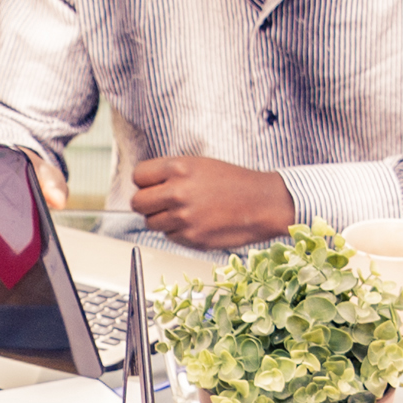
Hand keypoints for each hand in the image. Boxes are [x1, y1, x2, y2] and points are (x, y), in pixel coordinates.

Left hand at [128, 155, 298, 248]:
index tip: (151, 186)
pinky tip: (197, 223)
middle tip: (162, 203)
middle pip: (138, 203)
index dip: (145, 182)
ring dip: (162, 220)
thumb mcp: (200, 165)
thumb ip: (171, 174)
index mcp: (178, 168)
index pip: (139, 176)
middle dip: (148, 204)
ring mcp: (183, 217)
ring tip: (184, 213)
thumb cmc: (236, 183)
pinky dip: (178, 232)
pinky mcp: (191, 238)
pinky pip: (170, 236)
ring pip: (151, 223)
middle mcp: (177, 192)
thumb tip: (147, 186)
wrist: (263, 203)